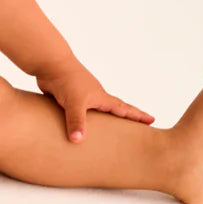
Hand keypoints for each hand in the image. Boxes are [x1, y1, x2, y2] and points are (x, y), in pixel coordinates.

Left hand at [35, 59, 154, 142]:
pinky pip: (78, 111)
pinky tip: (79, 124)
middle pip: (114, 109)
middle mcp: (94, 96)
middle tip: (138, 125)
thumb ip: (77, 121)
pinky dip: (83, 118)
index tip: (152, 120)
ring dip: (105, 118)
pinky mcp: (67, 98)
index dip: (138, 116)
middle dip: (126, 117)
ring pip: (96, 110)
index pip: (124, 109)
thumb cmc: (66, 80)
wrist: (49, 63)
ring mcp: (81, 96)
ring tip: (110, 128)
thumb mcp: (74, 103)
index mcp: (101, 97)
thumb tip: (78, 140)